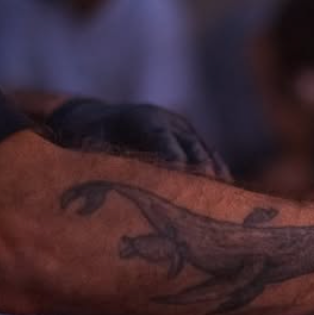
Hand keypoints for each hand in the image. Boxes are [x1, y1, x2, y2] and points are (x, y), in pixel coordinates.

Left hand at [45, 98, 230, 179]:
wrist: (101, 121)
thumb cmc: (90, 135)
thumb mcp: (86, 140)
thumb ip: (96, 153)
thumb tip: (100, 167)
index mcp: (142, 118)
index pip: (160, 136)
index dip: (171, 154)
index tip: (179, 172)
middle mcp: (168, 121)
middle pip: (190, 144)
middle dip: (199, 167)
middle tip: (208, 190)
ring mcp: (183, 131)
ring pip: (204, 151)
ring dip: (214, 173)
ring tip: (225, 196)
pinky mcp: (192, 144)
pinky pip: (209, 158)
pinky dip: (217, 174)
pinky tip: (226, 194)